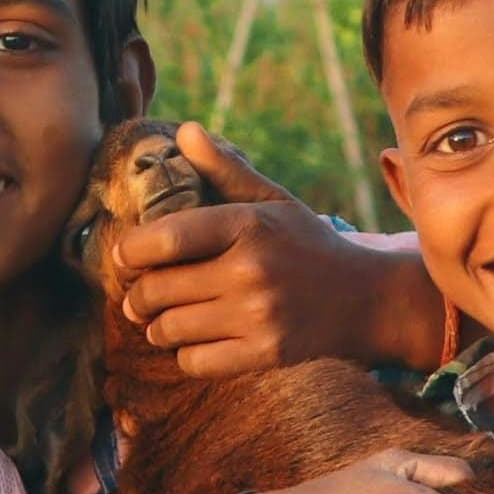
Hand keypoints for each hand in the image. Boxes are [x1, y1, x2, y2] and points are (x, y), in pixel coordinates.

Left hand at [112, 124, 446, 375]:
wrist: (368, 298)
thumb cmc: (308, 244)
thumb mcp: (272, 201)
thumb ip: (225, 170)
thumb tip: (185, 131)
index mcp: (248, 225)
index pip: (165, 238)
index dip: (131, 251)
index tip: (125, 257)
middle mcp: (251, 270)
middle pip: (158, 289)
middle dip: (137, 296)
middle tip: (138, 297)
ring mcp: (260, 315)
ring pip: (170, 329)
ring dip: (156, 327)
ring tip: (161, 320)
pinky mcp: (266, 353)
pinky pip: (195, 361)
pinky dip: (185, 354)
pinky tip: (194, 341)